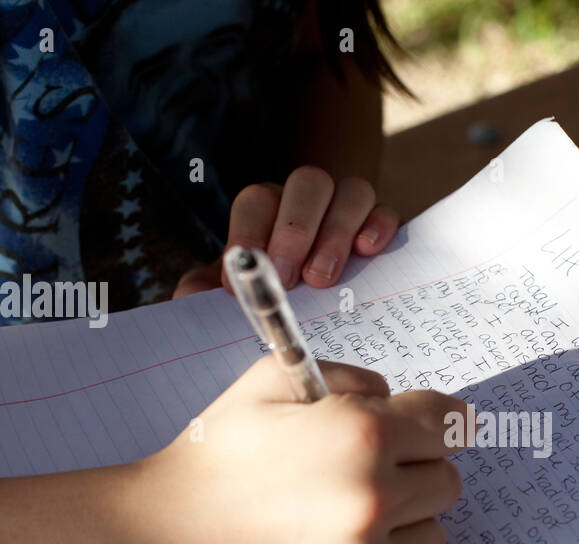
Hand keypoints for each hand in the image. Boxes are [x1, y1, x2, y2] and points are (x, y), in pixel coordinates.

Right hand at [127, 358, 464, 543]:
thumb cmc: (213, 457)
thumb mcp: (273, 380)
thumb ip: (350, 379)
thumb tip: (398, 401)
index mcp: (364, 435)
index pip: (452, 423)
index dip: (435, 419)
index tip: (425, 427)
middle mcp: (376, 501)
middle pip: (448, 480)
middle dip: (416, 468)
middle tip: (364, 470)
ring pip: (433, 533)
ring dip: (405, 520)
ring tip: (343, 512)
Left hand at [173, 168, 399, 297]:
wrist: (313, 324)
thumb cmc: (267, 306)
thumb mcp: (228, 303)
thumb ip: (203, 295)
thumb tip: (191, 293)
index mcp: (267, 213)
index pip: (257, 201)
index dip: (250, 234)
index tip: (243, 280)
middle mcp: (308, 203)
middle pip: (308, 183)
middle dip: (297, 230)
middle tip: (293, 279)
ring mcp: (348, 211)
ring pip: (351, 190)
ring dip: (336, 231)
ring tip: (325, 279)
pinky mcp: (381, 228)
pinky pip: (386, 211)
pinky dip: (378, 226)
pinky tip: (367, 253)